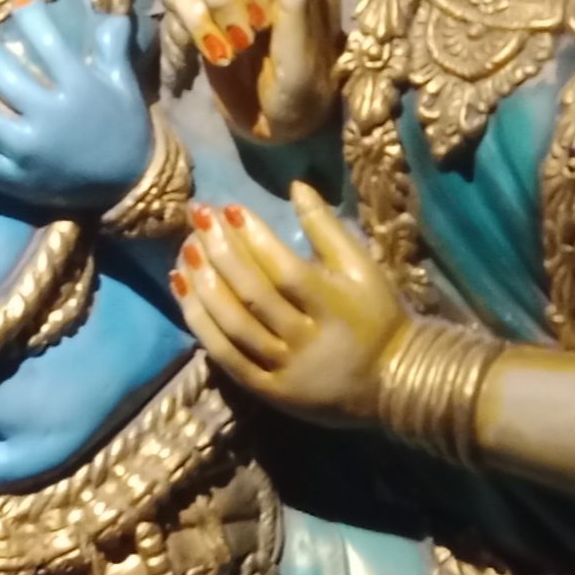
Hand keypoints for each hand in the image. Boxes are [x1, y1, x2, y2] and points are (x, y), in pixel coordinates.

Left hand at [0, 0, 151, 209]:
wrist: (132, 186)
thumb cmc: (126, 129)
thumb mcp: (124, 85)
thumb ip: (114, 46)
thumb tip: (110, 7)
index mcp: (79, 90)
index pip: (49, 44)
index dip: (31, 18)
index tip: (17, 2)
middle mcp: (50, 118)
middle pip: (5, 78)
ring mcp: (28, 151)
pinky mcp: (16, 179)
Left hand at [171, 180, 407, 421]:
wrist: (392, 381)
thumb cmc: (377, 315)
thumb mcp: (362, 268)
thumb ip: (327, 228)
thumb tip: (296, 184)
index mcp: (334, 306)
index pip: (286, 271)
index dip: (256, 239)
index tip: (231, 208)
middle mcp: (306, 340)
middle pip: (254, 296)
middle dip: (221, 253)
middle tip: (198, 218)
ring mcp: (284, 369)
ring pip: (234, 326)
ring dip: (204, 286)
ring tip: (186, 250)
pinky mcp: (267, 390)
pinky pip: (227, 357)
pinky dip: (201, 323)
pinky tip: (182, 290)